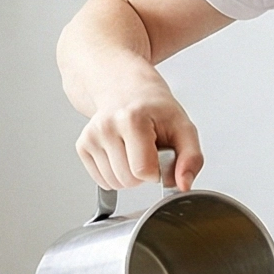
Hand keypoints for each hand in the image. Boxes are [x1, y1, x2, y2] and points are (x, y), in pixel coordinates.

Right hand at [74, 73, 204, 191]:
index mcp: (132, 119)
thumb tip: (183, 184)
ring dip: (129, 175)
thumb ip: (191, 158)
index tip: (160, 154)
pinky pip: (102, 181)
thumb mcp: (183, 127)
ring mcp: (92, 136)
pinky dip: (115, 174)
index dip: (157, 171)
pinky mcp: (82, 145)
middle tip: (148, 150)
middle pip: (128, 180)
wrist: (125, 88)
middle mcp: (107, 126)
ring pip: (114, 183)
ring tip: (134, 151)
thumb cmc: (154, 109)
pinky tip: (122, 153)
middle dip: (143, 174)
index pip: (143, 171)